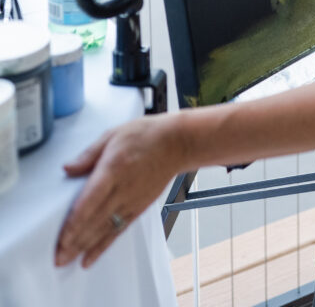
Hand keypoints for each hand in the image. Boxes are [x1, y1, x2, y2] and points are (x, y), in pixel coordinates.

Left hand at [55, 114, 183, 268]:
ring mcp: (131, 201)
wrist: (176, 144)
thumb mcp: (113, 135)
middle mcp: (122, 189)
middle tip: (58, 257)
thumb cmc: (146, 135)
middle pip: (95, 220)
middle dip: (75, 241)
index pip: (91, 200)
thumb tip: (68, 168)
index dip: (75, 221)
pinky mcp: (138, 208)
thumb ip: (89, 154)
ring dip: (85, 247)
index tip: (61, 237)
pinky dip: (103, 246)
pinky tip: (90, 257)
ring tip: (67, 260)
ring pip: (105, 229)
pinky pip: (118, 231)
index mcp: (113, 168)